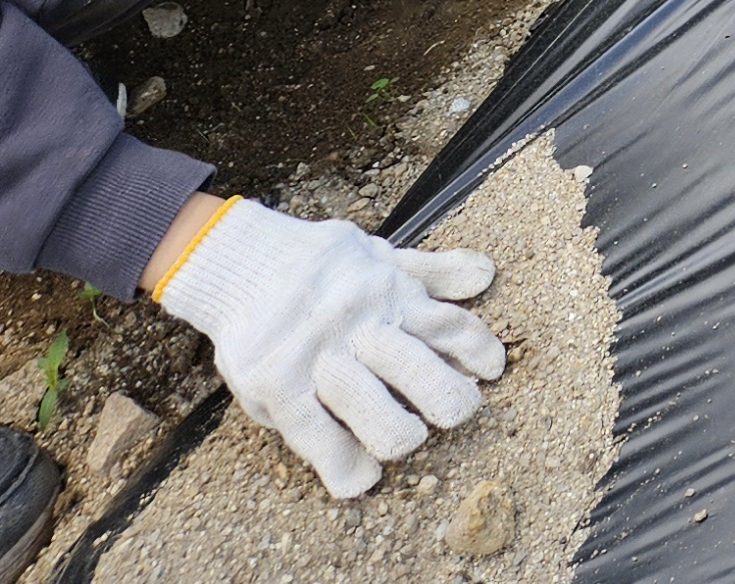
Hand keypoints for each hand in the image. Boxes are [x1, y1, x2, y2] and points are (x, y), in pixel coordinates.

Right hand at [154, 199, 504, 497]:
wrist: (242, 261)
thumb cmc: (321, 266)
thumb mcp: (380, 256)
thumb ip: (431, 272)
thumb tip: (486, 276)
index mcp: (390, 294)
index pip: (449, 325)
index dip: (476, 351)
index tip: (491, 370)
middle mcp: (360, 326)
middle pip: (416, 369)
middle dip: (447, 399)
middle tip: (455, 412)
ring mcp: (318, 358)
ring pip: (371, 409)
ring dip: (399, 434)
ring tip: (409, 439)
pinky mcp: (278, 386)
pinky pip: (317, 436)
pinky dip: (344, 464)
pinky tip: (363, 478)